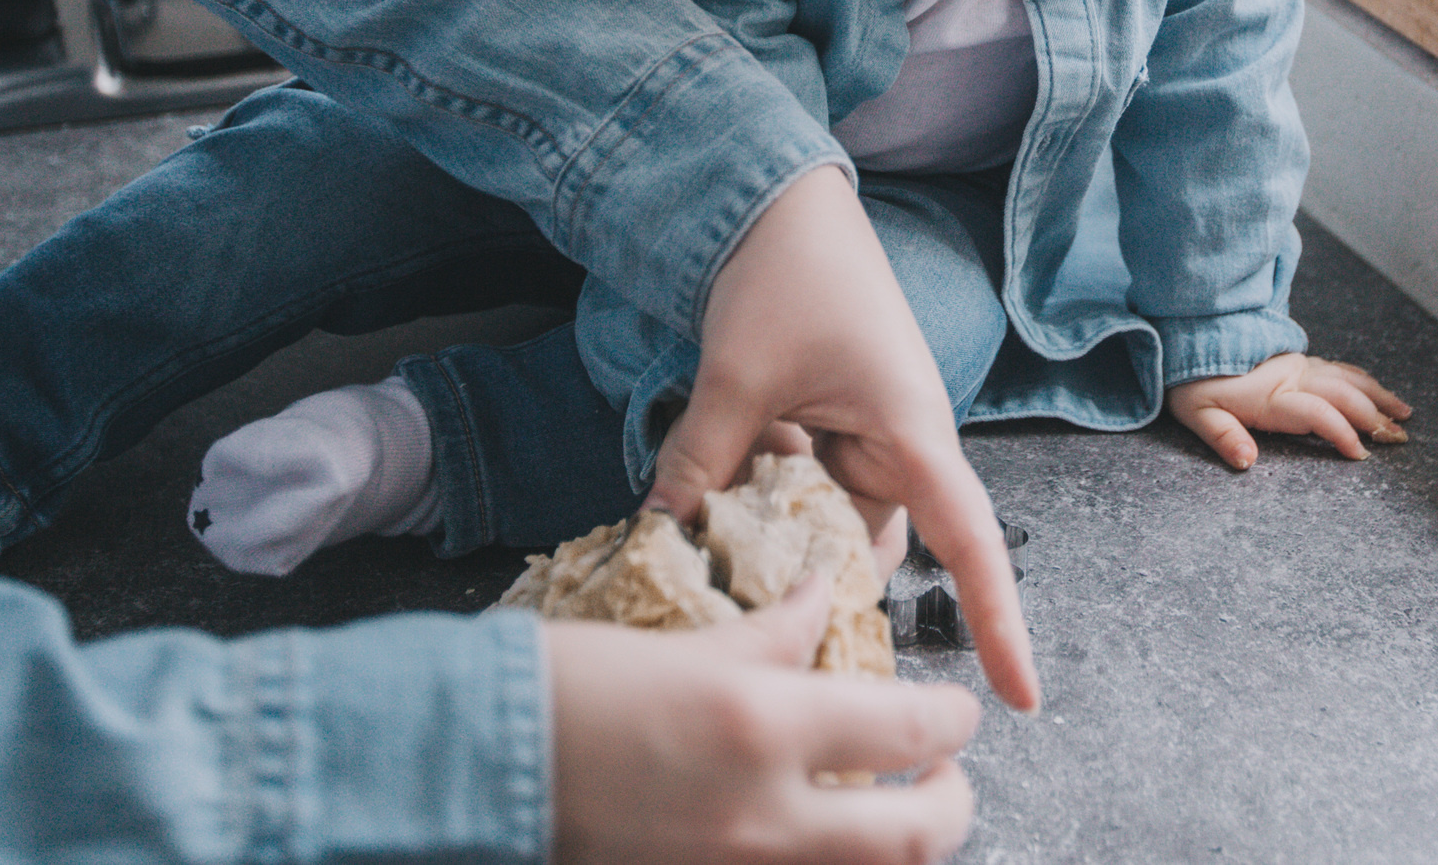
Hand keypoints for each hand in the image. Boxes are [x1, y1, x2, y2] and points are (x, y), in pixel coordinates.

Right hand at [548, 574, 978, 864]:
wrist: (481, 760)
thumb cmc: (573, 685)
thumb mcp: (689, 643)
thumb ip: (776, 631)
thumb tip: (826, 598)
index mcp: (765, 725)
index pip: (913, 731)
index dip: (953, 721)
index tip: (956, 709)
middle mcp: (766, 813)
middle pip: (919, 836)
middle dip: (953, 803)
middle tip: (944, 771)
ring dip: (900, 845)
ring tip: (894, 807)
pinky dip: (830, 859)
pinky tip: (820, 830)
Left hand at [645, 165, 1039, 711]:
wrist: (777, 201)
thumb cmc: (787, 276)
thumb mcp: (737, 377)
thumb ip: (705, 465)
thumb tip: (662, 541)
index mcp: (911, 433)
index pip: (972, 543)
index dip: (998, 620)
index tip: (1022, 698)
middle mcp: (899, 444)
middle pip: (872, 547)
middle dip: (813, 583)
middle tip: (733, 608)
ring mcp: (861, 435)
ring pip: (825, 523)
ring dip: (772, 537)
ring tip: (698, 550)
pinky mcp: (826, 424)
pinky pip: (798, 489)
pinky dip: (755, 500)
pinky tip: (696, 506)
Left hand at [1166, 353, 1411, 469]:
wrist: (1192, 339)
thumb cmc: (1193, 383)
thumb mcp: (1197, 414)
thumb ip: (1224, 437)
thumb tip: (1247, 462)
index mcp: (1271, 395)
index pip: (1317, 413)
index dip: (1342, 433)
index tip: (1362, 454)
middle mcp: (1292, 378)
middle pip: (1343, 396)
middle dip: (1375, 418)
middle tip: (1399, 439)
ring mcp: (1298, 367)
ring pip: (1348, 380)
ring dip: (1378, 398)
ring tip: (1404, 415)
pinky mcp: (1298, 361)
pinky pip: (1339, 369)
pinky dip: (1364, 381)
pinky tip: (1378, 390)